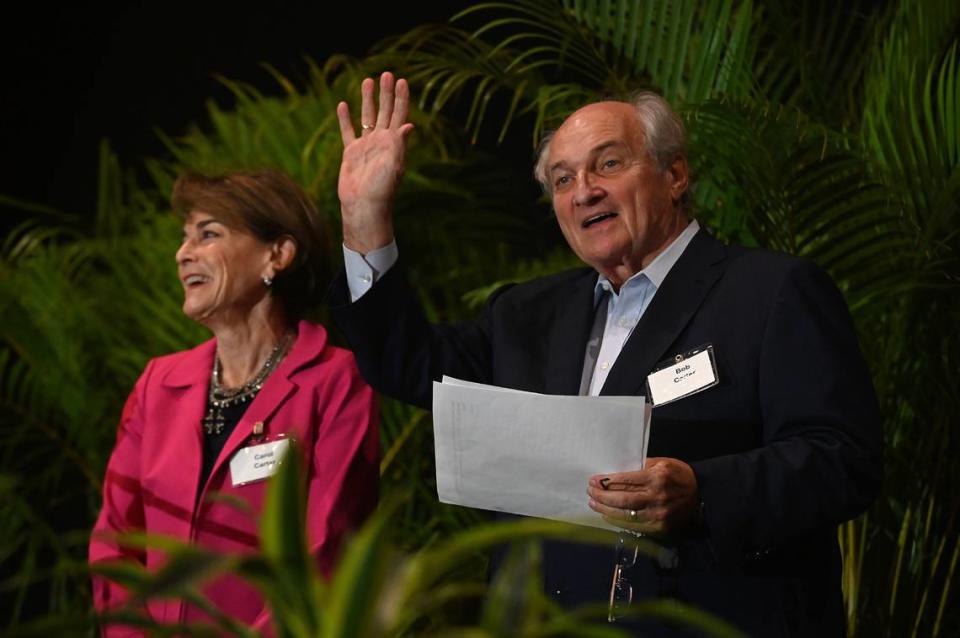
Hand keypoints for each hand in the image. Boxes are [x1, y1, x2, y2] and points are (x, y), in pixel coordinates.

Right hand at [336, 72, 414, 253]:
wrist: (363, 206)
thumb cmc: (381, 189)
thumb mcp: (394, 165)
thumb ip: (399, 144)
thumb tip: (409, 124)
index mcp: (394, 143)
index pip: (399, 115)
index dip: (401, 98)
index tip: (402, 81)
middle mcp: (381, 142)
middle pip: (385, 111)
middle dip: (386, 93)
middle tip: (387, 73)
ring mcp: (366, 146)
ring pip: (367, 117)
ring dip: (368, 100)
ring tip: (367, 80)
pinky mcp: (351, 153)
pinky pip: (348, 131)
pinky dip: (345, 118)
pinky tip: (343, 104)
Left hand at [587, 457, 699, 536]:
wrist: (700, 495)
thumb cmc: (678, 475)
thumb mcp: (662, 462)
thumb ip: (641, 466)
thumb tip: (615, 472)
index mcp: (657, 477)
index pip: (625, 480)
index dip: (606, 481)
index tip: (593, 480)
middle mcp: (657, 496)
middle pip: (622, 499)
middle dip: (602, 496)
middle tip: (589, 492)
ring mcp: (658, 514)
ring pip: (625, 514)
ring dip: (605, 510)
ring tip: (593, 504)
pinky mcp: (659, 527)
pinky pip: (633, 525)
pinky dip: (617, 521)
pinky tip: (607, 516)